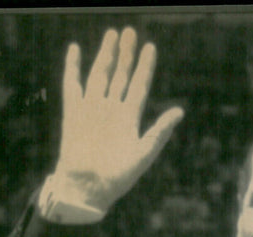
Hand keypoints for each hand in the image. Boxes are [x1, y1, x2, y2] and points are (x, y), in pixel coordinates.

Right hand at [55, 29, 183, 212]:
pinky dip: (73, 66)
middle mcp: (111, 109)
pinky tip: (75, 49)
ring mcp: (92, 108)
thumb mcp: (144, 154)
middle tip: (129, 32)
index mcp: (129, 118)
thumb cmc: (117, 177)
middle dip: (125, 54)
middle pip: (120, 75)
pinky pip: (72, 84)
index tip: (150, 47)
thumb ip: (160, 132)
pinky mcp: (74, 111)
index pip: (139, 85)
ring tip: (112, 35)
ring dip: (105, 54)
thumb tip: (180, 111)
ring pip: (100, 74)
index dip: (145, 66)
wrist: (88, 188)